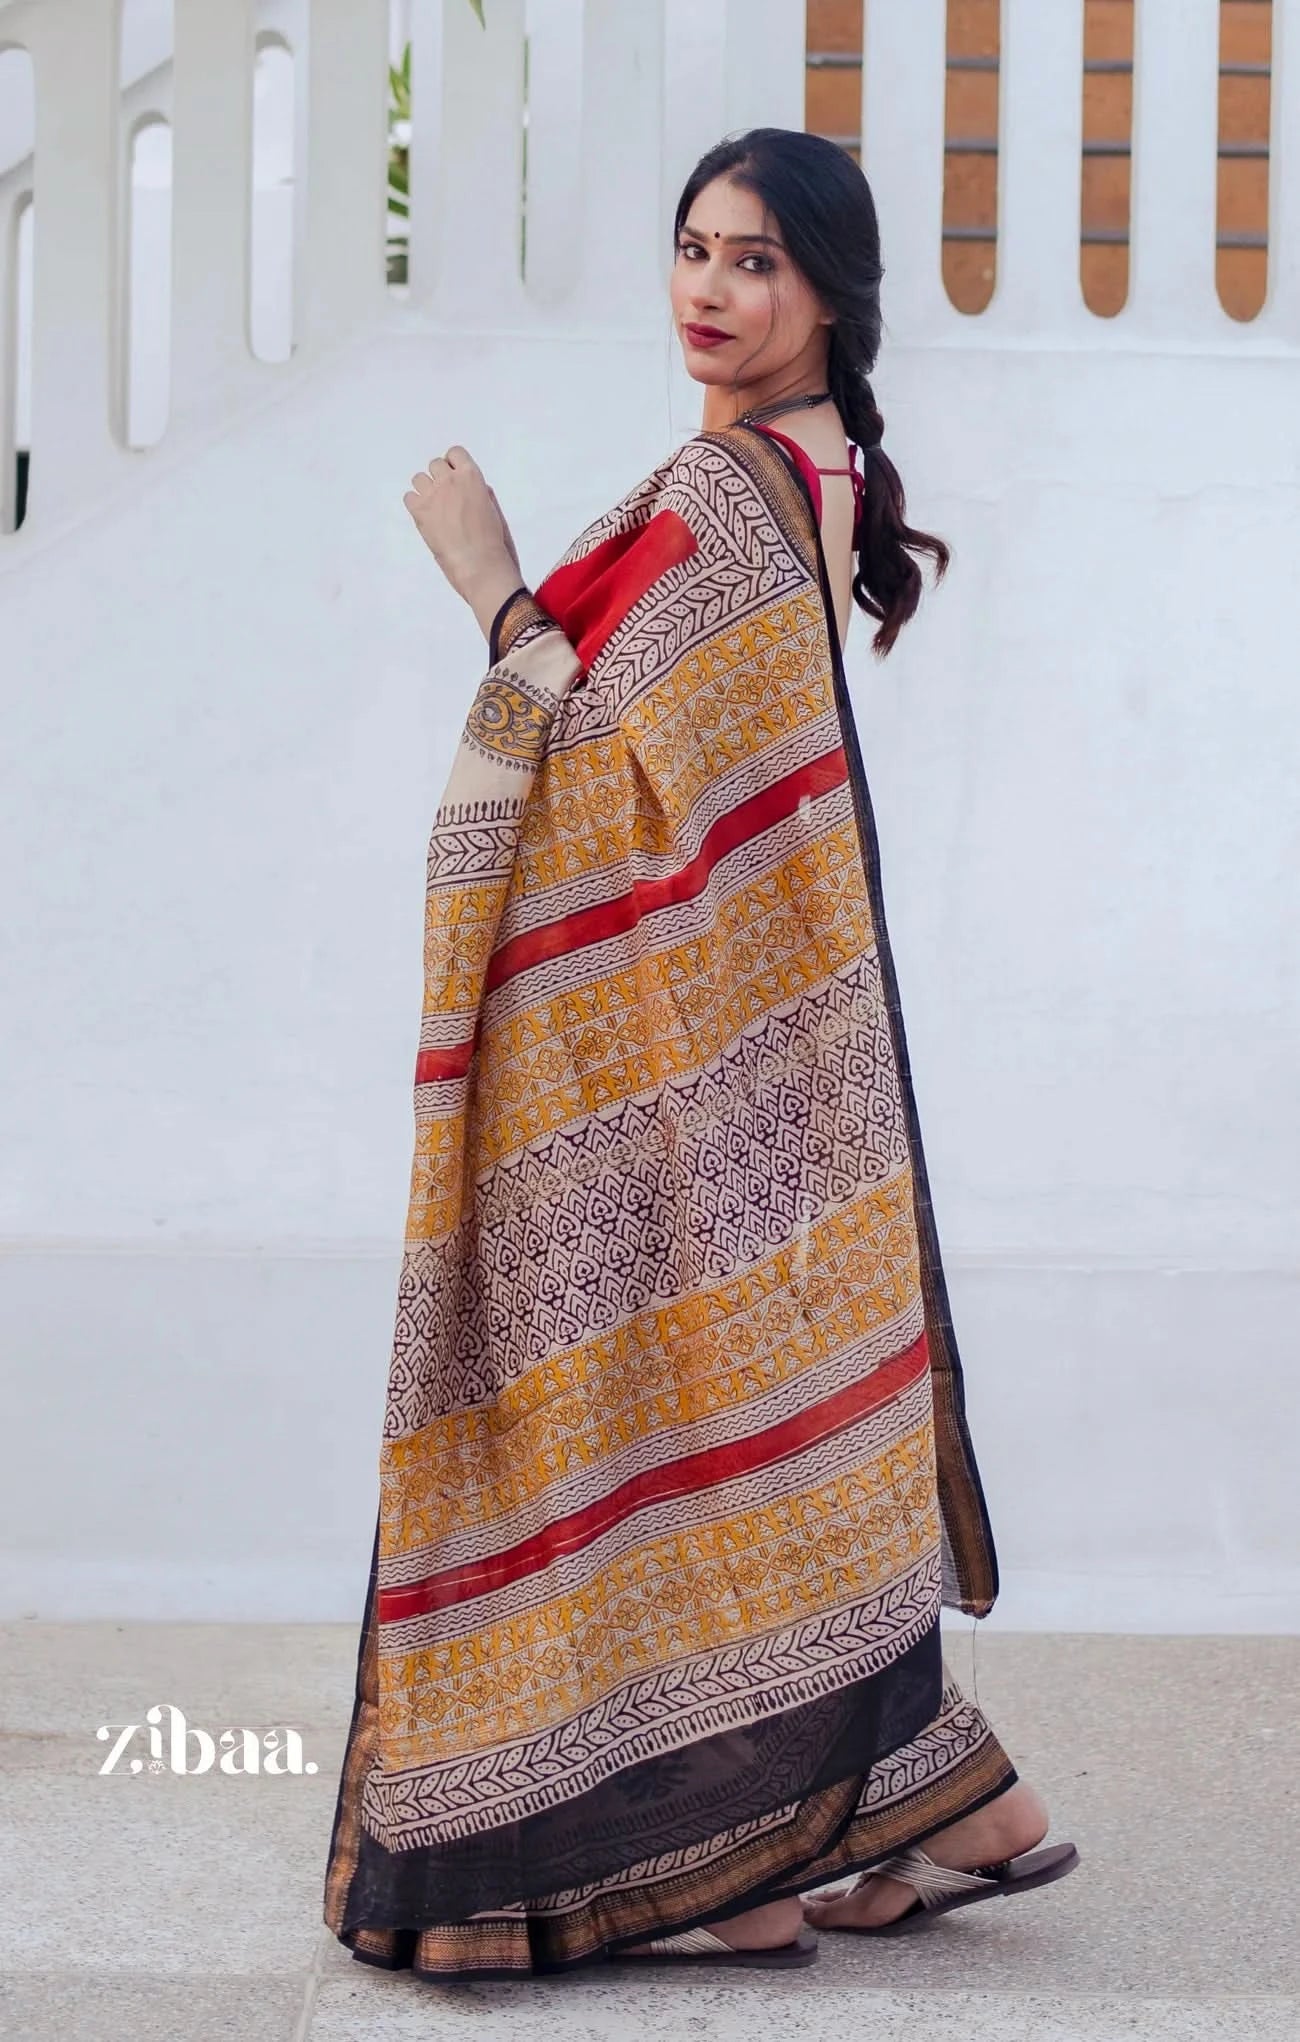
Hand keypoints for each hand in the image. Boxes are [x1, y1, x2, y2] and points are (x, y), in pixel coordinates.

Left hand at [404, 445, 522, 623]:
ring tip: (434, 508)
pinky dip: (415, 505)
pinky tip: (426, 518)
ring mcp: (433, 495)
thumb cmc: (494, 542)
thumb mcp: (494, 509)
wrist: (480, 565)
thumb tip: (472, 487)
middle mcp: (450, 480)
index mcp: (472, 476)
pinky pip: (409, 497)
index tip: (455, 477)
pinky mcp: (420, 512)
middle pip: (435, 464)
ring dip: (425, 489)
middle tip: (445, 497)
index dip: (453, 464)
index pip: (455, 453)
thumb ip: (481, 492)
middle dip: (439, 478)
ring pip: (419, 478)